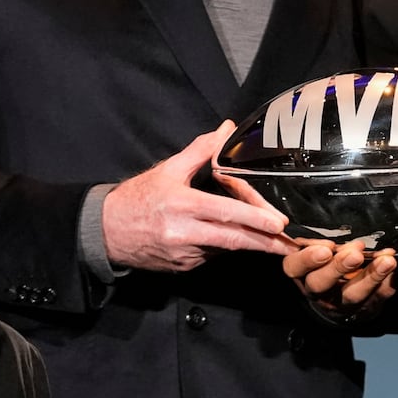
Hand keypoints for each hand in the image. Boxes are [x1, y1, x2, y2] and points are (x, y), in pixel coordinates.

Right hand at [102, 120, 290, 271]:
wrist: (106, 232)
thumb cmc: (138, 198)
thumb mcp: (168, 169)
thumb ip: (200, 151)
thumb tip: (226, 129)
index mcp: (182, 205)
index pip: (225, 214)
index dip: (254, 220)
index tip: (278, 224)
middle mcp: (183, 233)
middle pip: (232, 240)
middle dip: (265, 243)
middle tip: (290, 246)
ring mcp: (183, 254)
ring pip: (223, 248)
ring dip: (246, 243)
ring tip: (272, 240)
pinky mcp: (181, 267)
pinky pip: (210, 256)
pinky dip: (223, 247)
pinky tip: (229, 238)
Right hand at [282, 239, 397, 322]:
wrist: (338, 298)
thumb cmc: (324, 260)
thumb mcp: (313, 247)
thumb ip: (315, 235)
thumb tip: (326, 210)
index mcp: (301, 272)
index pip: (294, 267)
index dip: (307, 259)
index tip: (326, 248)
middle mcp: (317, 290)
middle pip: (321, 283)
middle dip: (339, 267)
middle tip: (355, 254)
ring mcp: (340, 303)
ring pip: (352, 294)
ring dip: (370, 277)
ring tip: (386, 260)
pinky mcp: (365, 308)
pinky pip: (378, 298)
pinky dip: (389, 283)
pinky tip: (397, 270)